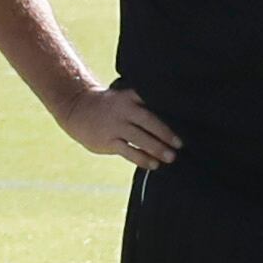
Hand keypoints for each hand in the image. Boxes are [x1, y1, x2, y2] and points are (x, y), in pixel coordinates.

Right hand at [57, 82, 179, 169]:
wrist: (77, 109)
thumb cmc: (110, 107)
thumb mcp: (125, 98)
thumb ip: (144, 106)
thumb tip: (172, 120)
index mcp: (131, 97)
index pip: (152, 102)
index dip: (168, 110)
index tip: (185, 117)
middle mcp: (124, 110)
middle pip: (149, 121)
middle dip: (165, 133)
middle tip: (180, 144)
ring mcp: (115, 125)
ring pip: (139, 138)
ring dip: (156, 148)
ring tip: (171, 157)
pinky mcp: (108, 141)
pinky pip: (128, 151)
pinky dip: (142, 159)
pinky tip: (154, 164)